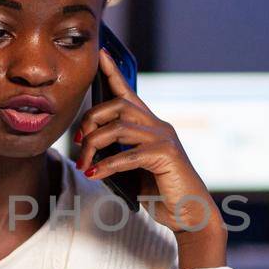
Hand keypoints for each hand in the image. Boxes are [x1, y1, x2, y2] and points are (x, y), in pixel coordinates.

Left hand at [74, 50, 226, 268]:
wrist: (190, 215)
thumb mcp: (133, 171)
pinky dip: (106, 165)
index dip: (113, 72)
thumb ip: (117, 154)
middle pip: (117, 106)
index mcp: (151, 126)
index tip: (101, 54)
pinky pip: (128, 155)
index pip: (128, 94)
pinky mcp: (166, 155)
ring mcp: (164, 139)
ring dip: (94, 145)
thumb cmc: (160, 194)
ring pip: (119, 128)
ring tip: (84, 164)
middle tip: (78, 144)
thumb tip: (89, 150)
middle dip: (91, 121)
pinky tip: (94, 175)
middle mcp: (159, 126)